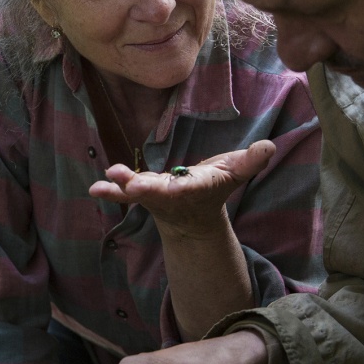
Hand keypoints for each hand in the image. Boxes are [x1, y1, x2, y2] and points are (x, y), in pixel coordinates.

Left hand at [89, 140, 274, 237]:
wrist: (193, 217)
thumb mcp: (234, 173)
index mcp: (196, 189)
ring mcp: (154, 196)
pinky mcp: (140, 193)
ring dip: (123, 187)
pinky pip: (123, 193)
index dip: (185, 186)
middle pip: (159, 193)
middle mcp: (173, 195)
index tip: (181, 184)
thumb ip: (250, 161)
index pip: (191, 187)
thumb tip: (268, 146)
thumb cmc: (214, 187)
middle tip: (134, 187)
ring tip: (109, 178)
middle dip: (147, 190)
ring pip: (138, 192)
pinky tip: (95, 188)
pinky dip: (110, 191)